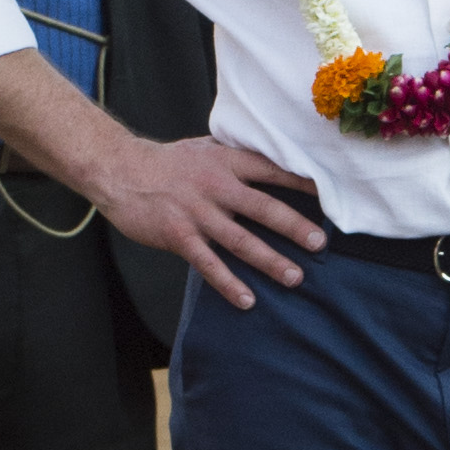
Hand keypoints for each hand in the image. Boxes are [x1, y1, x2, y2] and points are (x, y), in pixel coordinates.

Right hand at [93, 134, 328, 309]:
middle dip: (295, 227)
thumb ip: (236, 157)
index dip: (302, 182)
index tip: (330, 195)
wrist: (119, 169)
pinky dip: (228, 283)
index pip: (272, 170)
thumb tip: (274, 158)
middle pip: (264, 208)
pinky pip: (208, 264)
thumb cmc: (168, 162)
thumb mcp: (205, 149)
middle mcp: (216, 186)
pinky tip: (248, 300)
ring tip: (295, 277)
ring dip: (270, 261)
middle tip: (322, 244)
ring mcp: (197, 213)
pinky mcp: (178, 236)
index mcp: (226, 162)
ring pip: (241, 241)